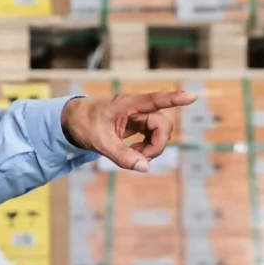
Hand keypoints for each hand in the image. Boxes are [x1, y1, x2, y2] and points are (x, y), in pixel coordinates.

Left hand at [61, 91, 194, 171]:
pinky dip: (147, 149)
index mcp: (128, 104)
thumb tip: (145, 168)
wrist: (72, 121)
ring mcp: (139, 116)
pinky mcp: (138, 125)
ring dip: (152, 148)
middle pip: (162, 125)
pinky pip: (153, 137)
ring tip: (133, 155)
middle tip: (140, 158)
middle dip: (157, 145)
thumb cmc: (84, 124)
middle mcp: (137, 108)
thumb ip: (122, 156)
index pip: (156, 100)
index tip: (192, 96)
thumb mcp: (100, 142)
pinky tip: (134, 153)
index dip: (175, 99)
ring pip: (160, 133)